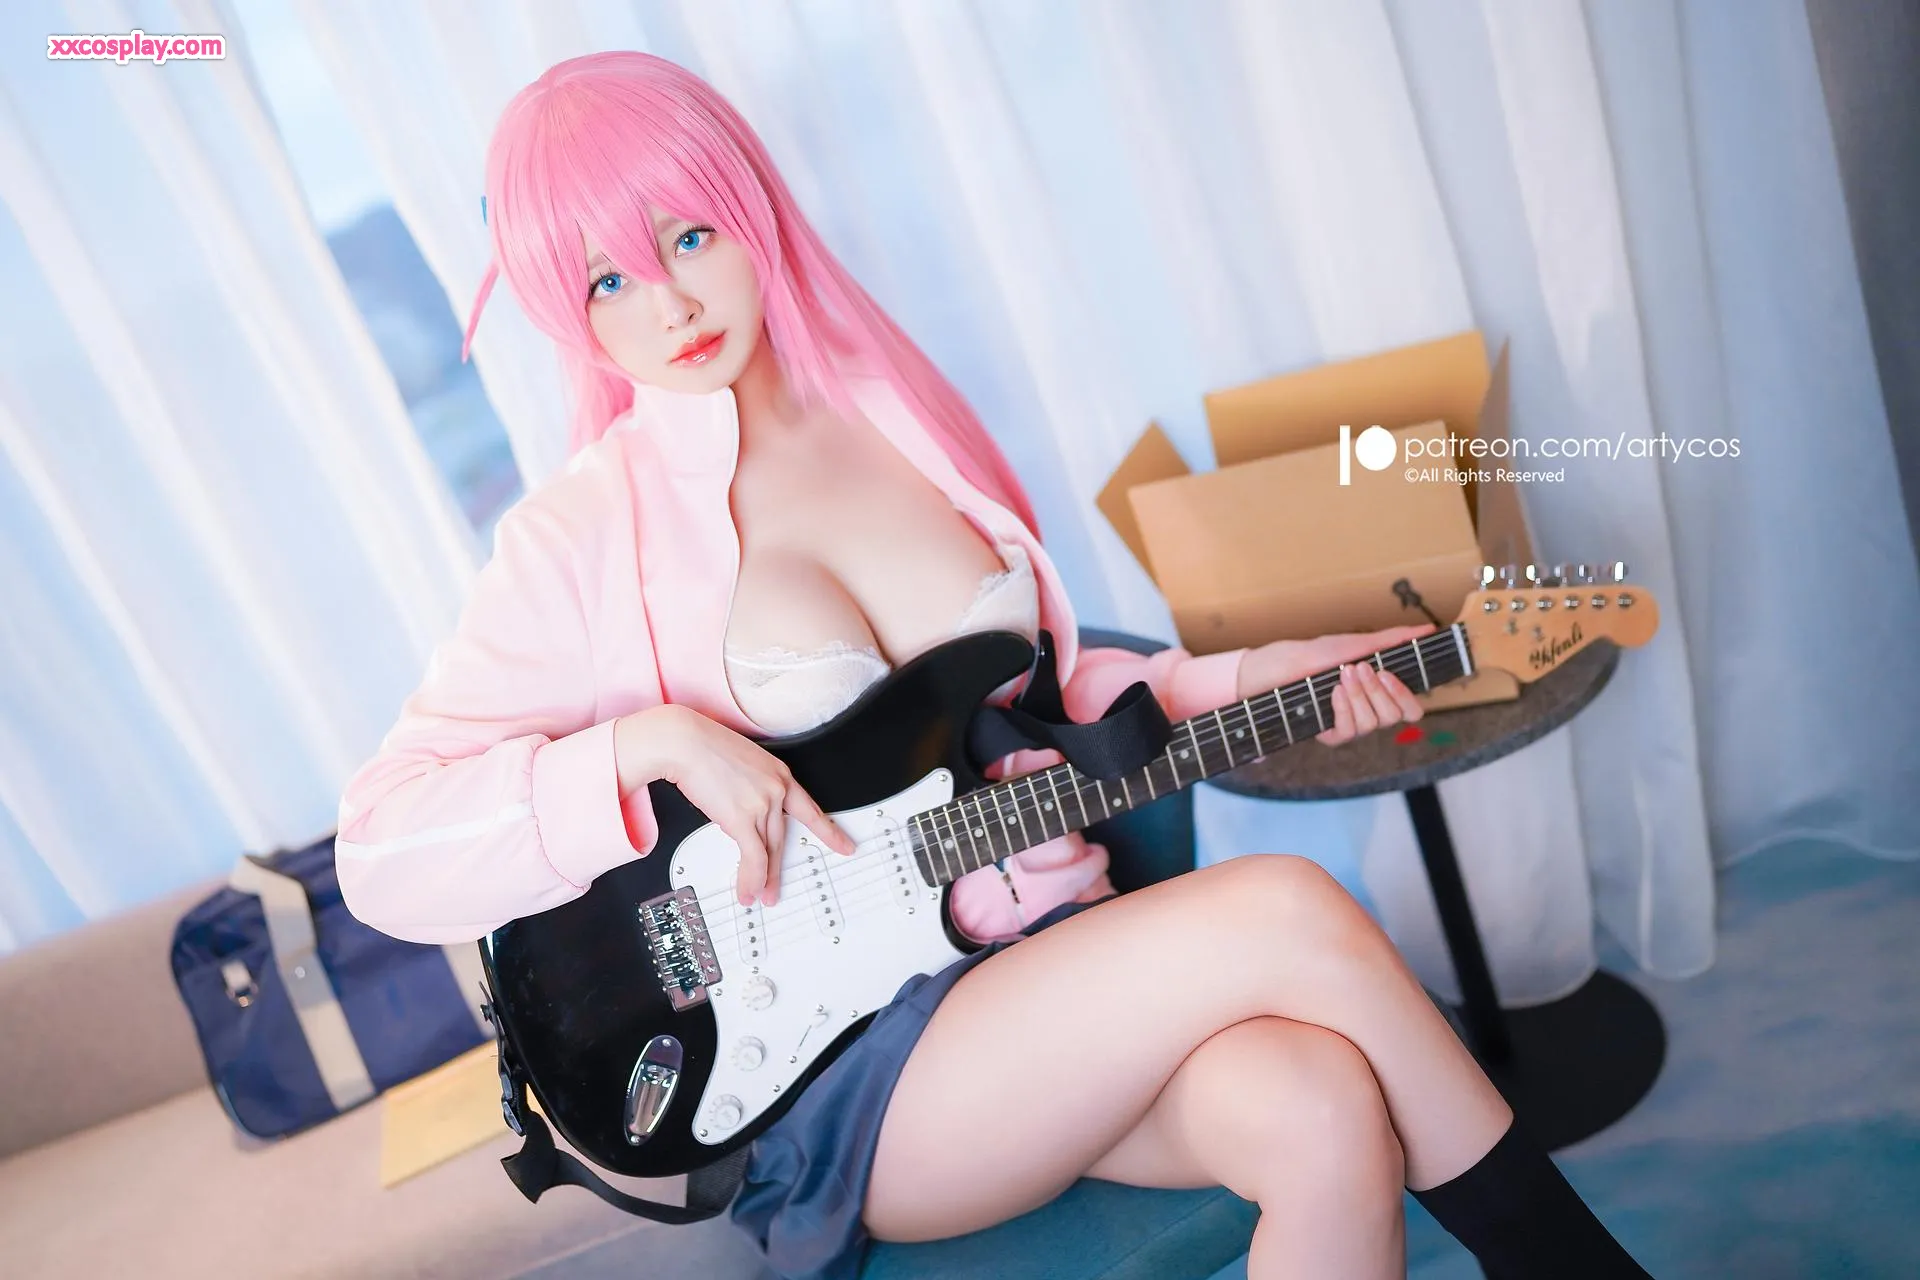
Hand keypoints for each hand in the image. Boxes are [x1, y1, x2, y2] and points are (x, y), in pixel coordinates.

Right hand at [613, 705, 857, 905]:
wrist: (683, 740)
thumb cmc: (702, 746)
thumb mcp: (740, 763)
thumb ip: (749, 788)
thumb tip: (741, 810)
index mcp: (779, 773)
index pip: (810, 810)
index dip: (829, 831)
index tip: (844, 845)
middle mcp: (776, 789)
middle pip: (782, 837)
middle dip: (777, 868)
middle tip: (777, 887)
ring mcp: (762, 804)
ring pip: (768, 851)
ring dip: (763, 879)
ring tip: (761, 896)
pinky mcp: (742, 818)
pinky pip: (753, 856)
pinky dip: (750, 878)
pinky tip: (748, 890)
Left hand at [1234, 624, 1432, 746]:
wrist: (1268, 669)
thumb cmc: (1308, 656)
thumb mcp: (1351, 644)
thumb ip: (1390, 640)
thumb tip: (1428, 629)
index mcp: (1377, 693)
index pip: (1411, 709)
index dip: (1406, 695)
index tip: (1389, 673)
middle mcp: (1366, 711)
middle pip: (1396, 717)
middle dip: (1379, 691)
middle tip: (1360, 669)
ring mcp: (1347, 724)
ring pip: (1373, 724)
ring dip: (1360, 697)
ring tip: (1342, 676)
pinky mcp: (1327, 734)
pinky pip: (1348, 733)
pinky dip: (1344, 711)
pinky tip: (1333, 693)